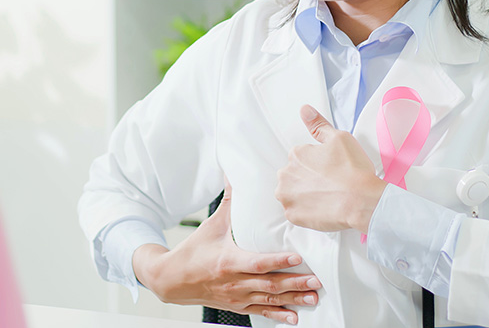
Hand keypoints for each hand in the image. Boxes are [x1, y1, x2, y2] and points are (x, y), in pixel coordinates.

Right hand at [132, 182, 321, 324]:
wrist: (172, 280)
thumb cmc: (193, 252)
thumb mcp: (211, 226)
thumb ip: (228, 202)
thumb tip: (235, 175)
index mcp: (228, 262)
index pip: (258, 263)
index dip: (278, 261)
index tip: (297, 258)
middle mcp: (234, 282)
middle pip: (269, 285)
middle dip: (294, 283)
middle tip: (316, 281)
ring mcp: (237, 297)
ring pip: (269, 300)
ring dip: (292, 300)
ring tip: (313, 297)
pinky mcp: (237, 305)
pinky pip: (261, 312)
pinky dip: (278, 315)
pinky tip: (294, 317)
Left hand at [276, 105, 386, 233]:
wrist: (361, 200)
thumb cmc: (353, 169)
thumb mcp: (339, 138)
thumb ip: (318, 124)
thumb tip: (304, 110)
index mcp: (296, 155)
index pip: (301, 158)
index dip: (318, 164)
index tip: (330, 170)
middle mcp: (285, 174)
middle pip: (294, 176)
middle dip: (308, 179)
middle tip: (329, 184)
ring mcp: (287, 197)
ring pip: (292, 194)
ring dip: (304, 195)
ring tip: (326, 197)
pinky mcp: (292, 216)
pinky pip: (296, 212)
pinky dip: (306, 212)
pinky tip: (322, 208)